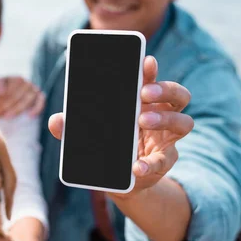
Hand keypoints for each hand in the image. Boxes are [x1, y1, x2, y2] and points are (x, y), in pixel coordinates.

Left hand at [0, 76, 44, 118]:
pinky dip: (37, 108)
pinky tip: (30, 116)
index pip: (9, 91)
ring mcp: (34, 89)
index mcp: (16, 79)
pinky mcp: (41, 96)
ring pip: (28, 98)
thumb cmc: (1, 92)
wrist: (9, 97)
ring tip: (7, 117)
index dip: (0, 102)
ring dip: (18, 108)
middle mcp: (26, 83)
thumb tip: (1, 93)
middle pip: (17, 95)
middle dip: (6, 106)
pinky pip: (41, 101)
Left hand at [48, 55, 193, 197]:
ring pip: (184, 122)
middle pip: (179, 95)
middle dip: (164, 90)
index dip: (151, 70)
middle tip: (144, 93)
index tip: (146, 61)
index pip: (153, 80)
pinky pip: (164, 160)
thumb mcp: (89, 134)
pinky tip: (138, 166)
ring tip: (143, 121)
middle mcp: (162, 116)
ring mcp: (167, 138)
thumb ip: (73, 127)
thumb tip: (55, 120)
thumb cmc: (109, 145)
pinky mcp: (164, 161)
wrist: (120, 179)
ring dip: (165, 119)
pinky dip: (151, 163)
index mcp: (144, 103)